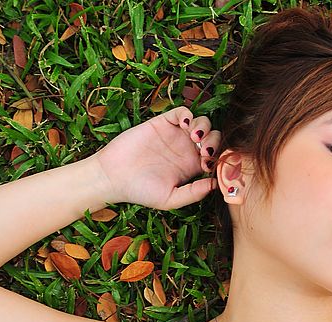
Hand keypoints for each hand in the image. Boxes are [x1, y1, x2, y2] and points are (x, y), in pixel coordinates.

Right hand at [88, 106, 220, 209]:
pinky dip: (188, 114)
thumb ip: (193, 193)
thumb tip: (215, 186)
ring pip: (202, 122)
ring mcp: (175, 135)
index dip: (218, 159)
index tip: (208, 165)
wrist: (113, 177)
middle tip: (204, 151)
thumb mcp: (170, 199)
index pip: (215, 157)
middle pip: (213, 137)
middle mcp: (186, 150)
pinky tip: (185, 125)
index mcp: (191, 168)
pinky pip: (182, 112)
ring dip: (204, 127)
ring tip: (194, 138)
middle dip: (214, 142)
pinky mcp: (162, 123)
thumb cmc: (140, 191)